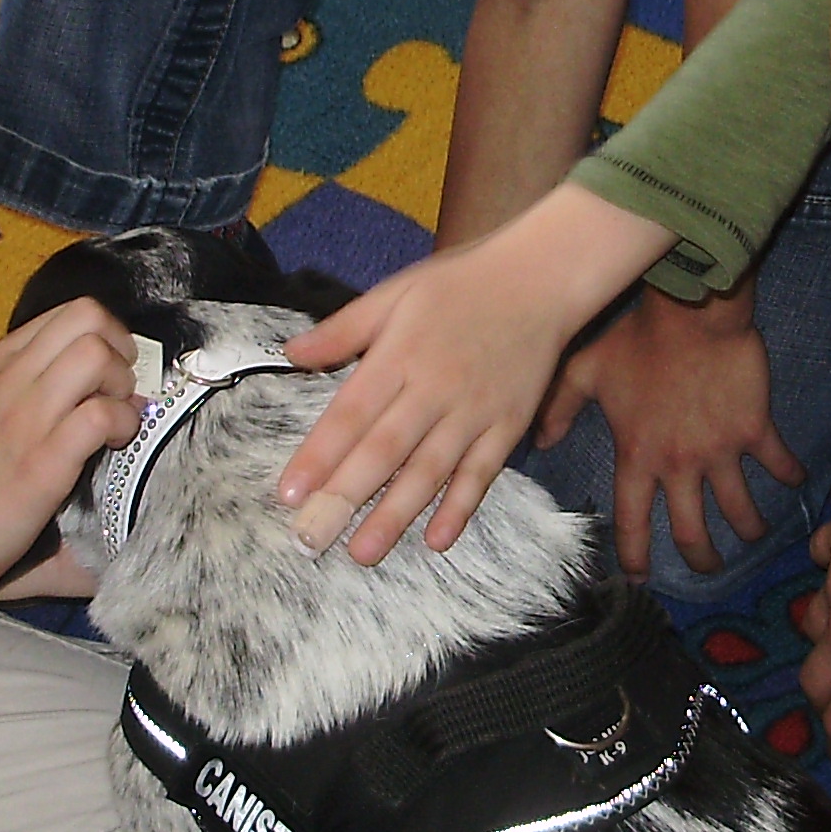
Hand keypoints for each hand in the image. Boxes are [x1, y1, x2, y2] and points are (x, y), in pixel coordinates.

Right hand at [0, 297, 139, 599]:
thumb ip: (28, 383)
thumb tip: (90, 379)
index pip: (71, 312)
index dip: (106, 336)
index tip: (110, 371)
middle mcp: (10, 376)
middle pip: (89, 318)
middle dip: (120, 351)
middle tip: (118, 391)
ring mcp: (25, 415)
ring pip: (96, 355)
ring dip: (122, 385)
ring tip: (115, 419)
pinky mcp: (43, 459)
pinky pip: (100, 413)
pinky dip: (121, 424)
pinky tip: (112, 445)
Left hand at [276, 190, 645, 563]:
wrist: (541, 279)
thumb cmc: (460, 284)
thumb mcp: (395, 293)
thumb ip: (344, 329)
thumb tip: (291, 354)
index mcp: (399, 355)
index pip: (350, 413)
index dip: (319, 454)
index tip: (289, 493)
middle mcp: (434, 388)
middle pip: (384, 450)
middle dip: (345, 497)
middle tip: (311, 539)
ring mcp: (474, 411)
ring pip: (429, 470)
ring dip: (395, 514)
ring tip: (363, 552)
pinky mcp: (507, 425)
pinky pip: (481, 473)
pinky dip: (460, 507)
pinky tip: (437, 539)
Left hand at [543, 282, 805, 574]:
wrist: (692, 313)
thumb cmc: (637, 340)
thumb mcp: (586, 371)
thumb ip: (560, 408)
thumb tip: (543, 440)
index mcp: (638, 457)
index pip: (632, 521)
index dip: (634, 555)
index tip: (639, 576)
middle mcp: (679, 465)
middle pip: (691, 531)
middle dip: (701, 559)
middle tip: (708, 568)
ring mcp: (721, 451)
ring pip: (740, 509)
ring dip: (749, 528)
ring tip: (754, 535)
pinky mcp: (754, 429)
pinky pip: (777, 462)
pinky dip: (790, 475)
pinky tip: (796, 481)